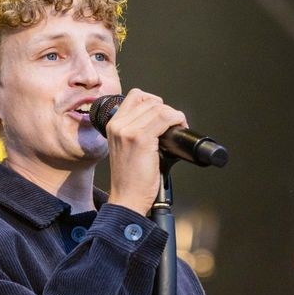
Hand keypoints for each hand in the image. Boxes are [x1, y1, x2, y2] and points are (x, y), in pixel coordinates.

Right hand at [105, 88, 187, 214]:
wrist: (127, 198)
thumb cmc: (130, 178)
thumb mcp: (126, 148)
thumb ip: (136, 131)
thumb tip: (160, 121)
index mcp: (113, 125)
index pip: (136, 96)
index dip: (154, 102)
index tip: (163, 116)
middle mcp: (118, 125)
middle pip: (149, 100)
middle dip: (166, 110)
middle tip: (174, 124)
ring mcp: (128, 130)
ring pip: (158, 107)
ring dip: (173, 115)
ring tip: (177, 128)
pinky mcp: (141, 138)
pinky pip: (165, 118)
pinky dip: (177, 120)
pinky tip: (179, 129)